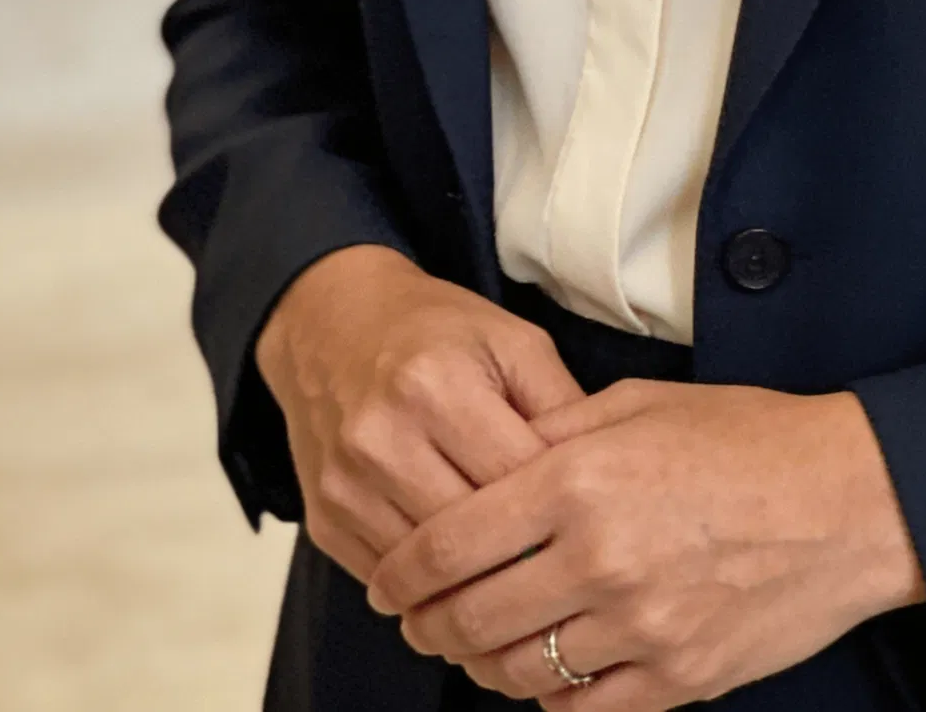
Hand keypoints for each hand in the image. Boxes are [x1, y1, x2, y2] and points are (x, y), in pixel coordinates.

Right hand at [254, 246, 582, 588]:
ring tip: (525, 602)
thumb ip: (560, 409)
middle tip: (569, 587)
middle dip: (523, 565)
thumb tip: (601, 489)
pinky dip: (430, 593)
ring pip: (427, 575)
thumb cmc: (437, 333)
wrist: (332, 325)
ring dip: (476, 594)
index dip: (562, 517)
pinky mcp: (324, 518)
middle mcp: (381, 436)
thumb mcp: (513, 342)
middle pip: (469, 539)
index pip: (514, 482)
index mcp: (435, 385)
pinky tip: (467, 591)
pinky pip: (389, 581)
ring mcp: (345, 483)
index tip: (595, 538)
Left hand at [368, 378, 925, 707]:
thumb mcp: (640, 408)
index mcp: (579, 483)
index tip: (386, 579)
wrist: (848, 501)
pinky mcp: (678, 678)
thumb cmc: (746, 439)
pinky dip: (550, 694)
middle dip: (428, 624)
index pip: (451, 542)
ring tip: (475, 645)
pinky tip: (546, 670)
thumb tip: (492, 462)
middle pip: (471, 617)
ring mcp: (639, 628)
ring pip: (519, 671)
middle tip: (416, 620)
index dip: (402, 569)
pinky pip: (583, 707)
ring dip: (483, 663)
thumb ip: (557, 436)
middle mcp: (599, 560)